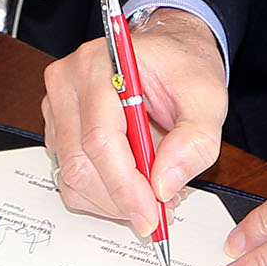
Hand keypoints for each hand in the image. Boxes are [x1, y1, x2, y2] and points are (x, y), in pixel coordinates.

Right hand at [41, 9, 227, 240]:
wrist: (170, 51)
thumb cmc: (184, 67)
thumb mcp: (208, 97)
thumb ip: (195, 141)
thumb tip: (164, 185)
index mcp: (101, 64)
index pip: (100, 138)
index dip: (125, 185)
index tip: (151, 215)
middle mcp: (69, 82)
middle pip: (81, 163)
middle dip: (122, 199)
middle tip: (159, 211)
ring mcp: (58, 106)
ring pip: (72, 177)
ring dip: (112, 200)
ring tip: (151, 192)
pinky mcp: (58, 127)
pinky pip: (70, 176)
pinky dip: (102, 193)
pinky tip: (131, 184)